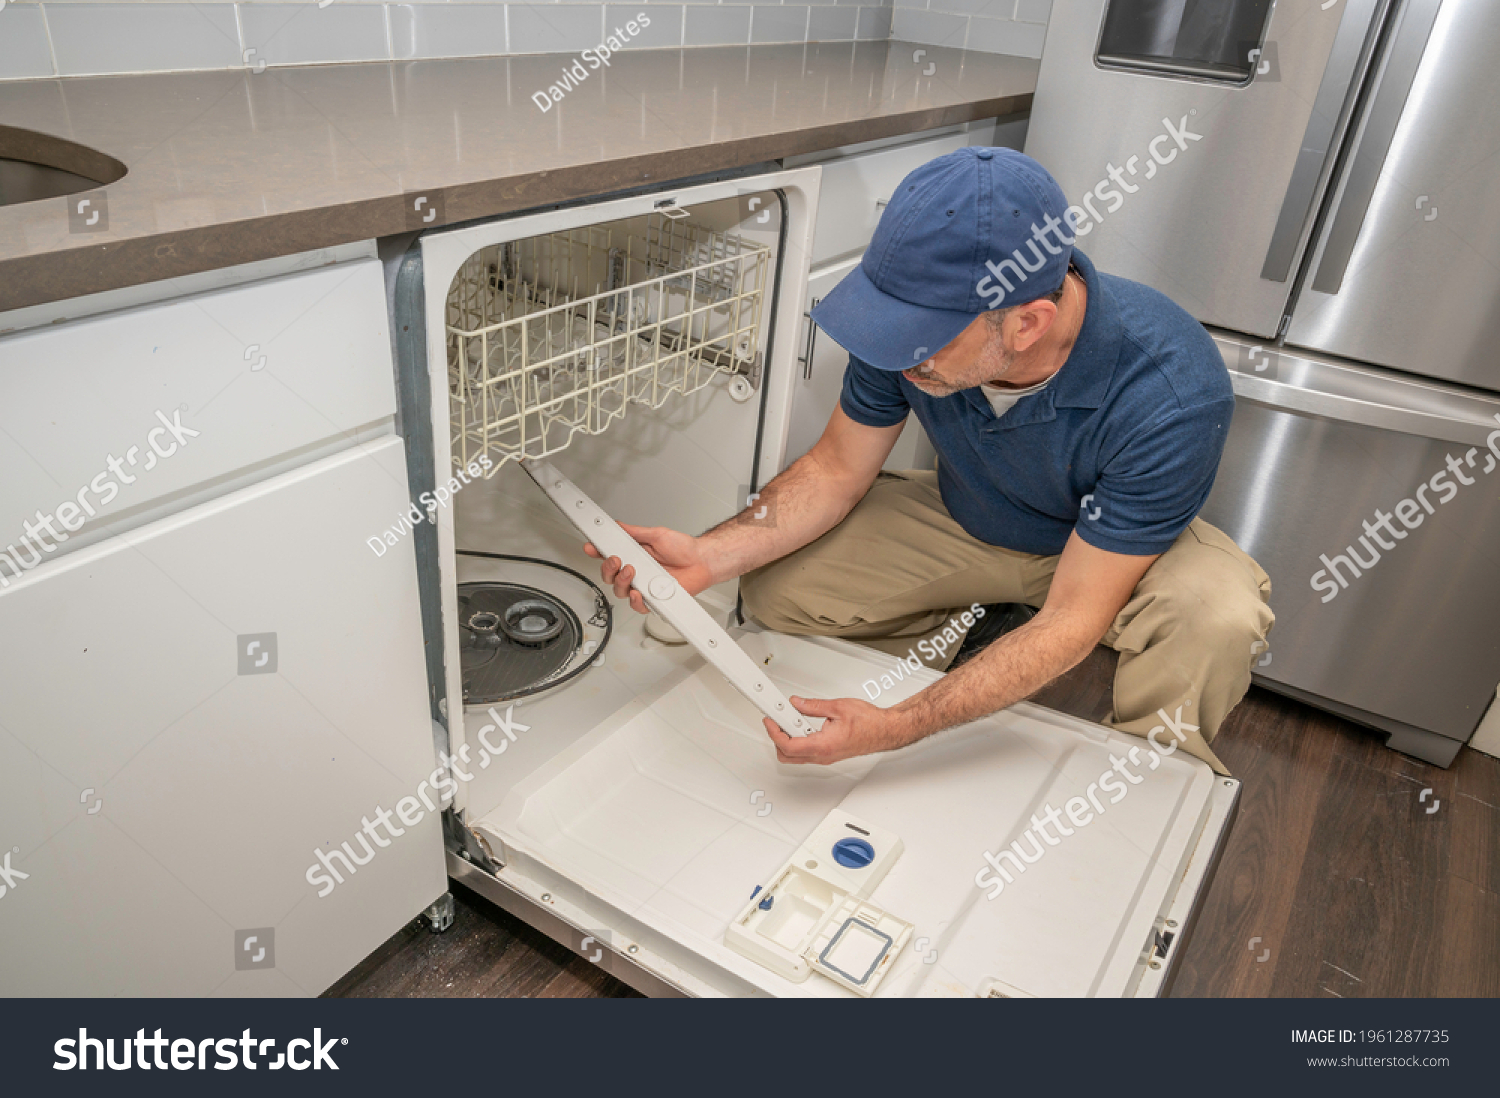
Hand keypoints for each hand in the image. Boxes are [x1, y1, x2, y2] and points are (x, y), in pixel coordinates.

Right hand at [584, 523, 715, 613]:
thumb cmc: (684, 548)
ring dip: (621, 582)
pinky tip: (637, 593)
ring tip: (631, 572)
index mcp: (634, 555)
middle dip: (608, 569)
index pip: (609, 555)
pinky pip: (638, 605)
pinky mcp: (653, 599)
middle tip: (616, 560)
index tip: (592, 547)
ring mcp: (644, 585)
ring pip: (620, 591)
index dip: (598, 552)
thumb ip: (635, 532)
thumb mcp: (656, 534)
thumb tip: (617, 525)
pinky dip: (635, 601)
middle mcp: (637, 571)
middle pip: (610, 576)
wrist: (702, 561)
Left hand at [762, 696, 912, 764]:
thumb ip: (812, 705)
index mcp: (822, 745)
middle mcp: (822, 756)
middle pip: (787, 755)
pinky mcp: (828, 754)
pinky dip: (799, 739)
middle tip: (777, 719)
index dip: (774, 732)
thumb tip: (796, 703)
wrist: (885, 731)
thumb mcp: (837, 707)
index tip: (769, 719)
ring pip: (796, 755)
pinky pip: (806, 752)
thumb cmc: (869, 722)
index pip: (788, 745)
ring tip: (791, 718)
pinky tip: (802, 724)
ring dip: (788, 737)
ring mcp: (824, 757)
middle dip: (777, 737)